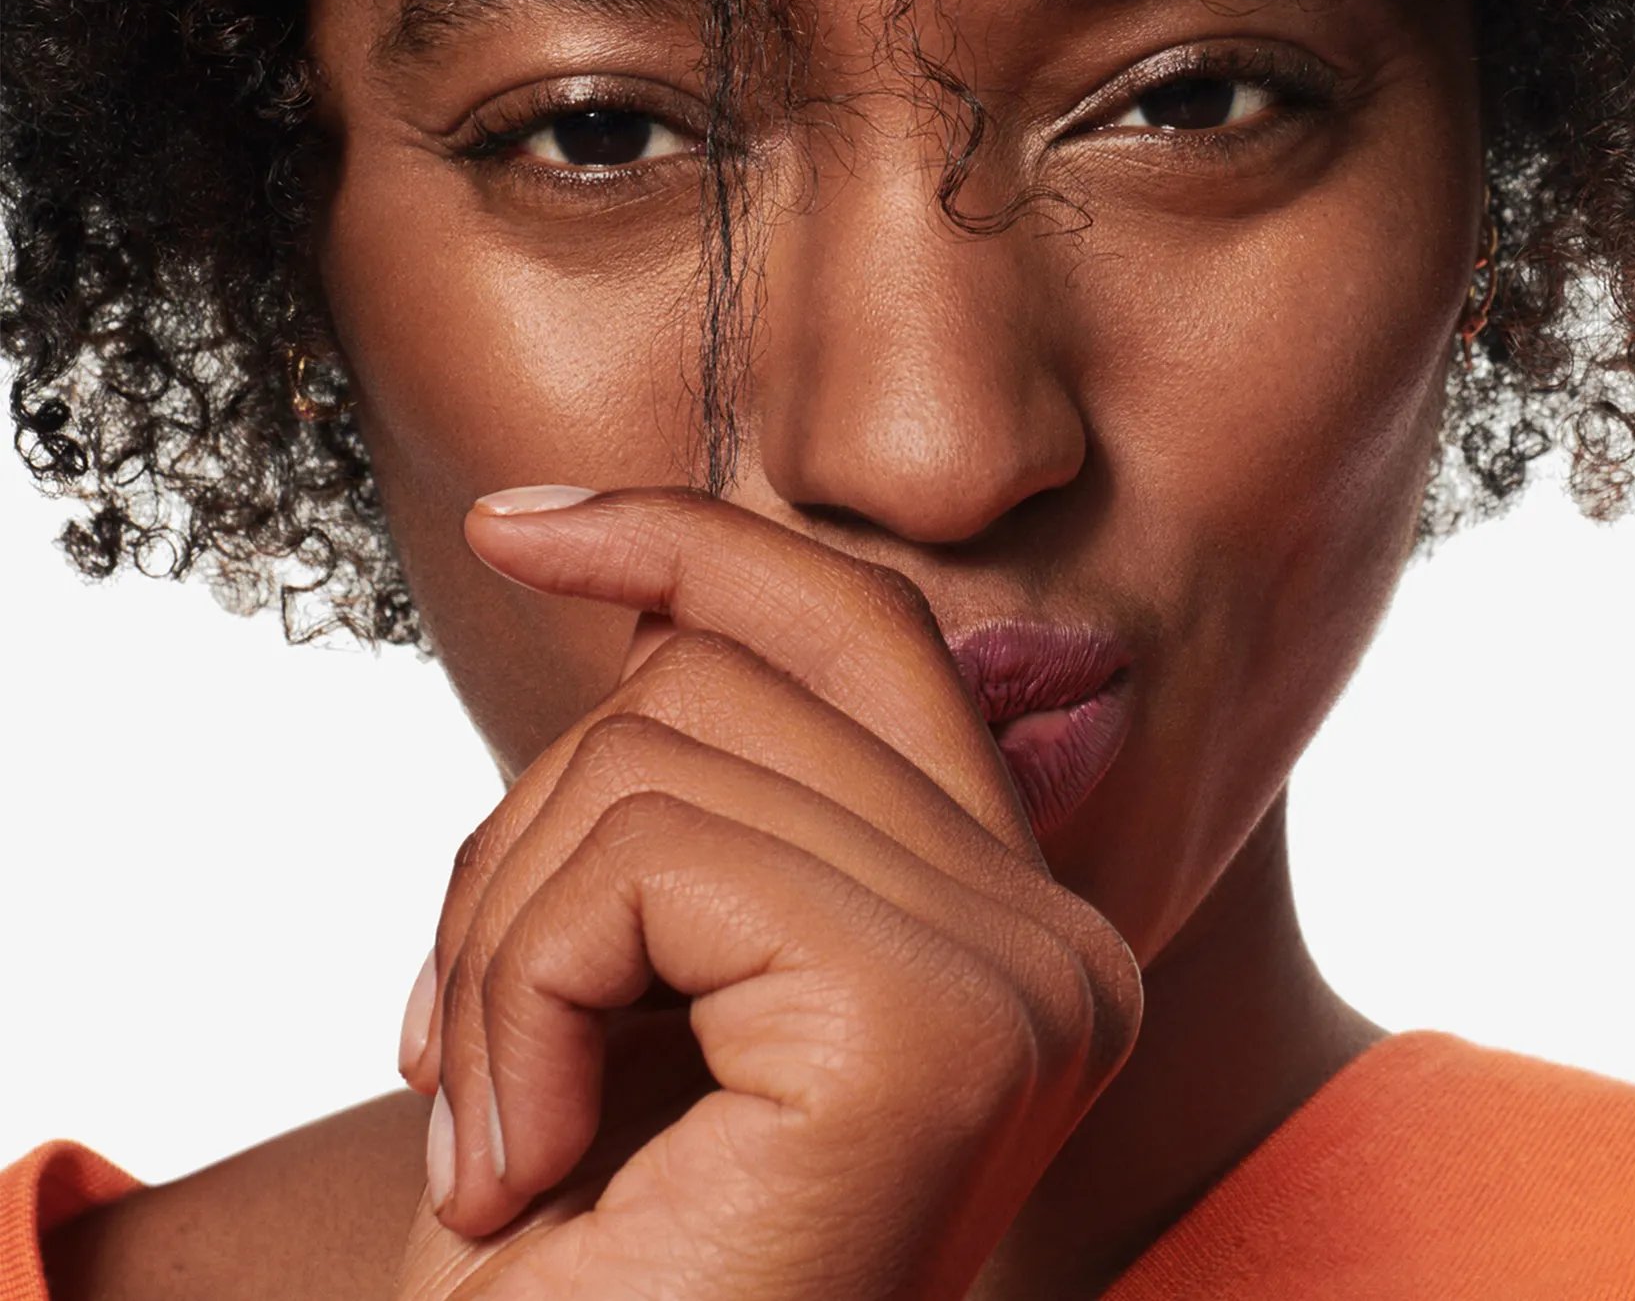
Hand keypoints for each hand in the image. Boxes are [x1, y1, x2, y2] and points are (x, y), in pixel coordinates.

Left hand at [390, 488, 1143, 1300]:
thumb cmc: (597, 1281)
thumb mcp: (644, 984)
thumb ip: (702, 791)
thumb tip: (643, 579)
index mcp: (1014, 917)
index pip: (862, 627)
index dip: (694, 541)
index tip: (524, 520)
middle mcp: (1062, 933)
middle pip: (738, 670)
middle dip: (526, 837)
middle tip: (463, 1059)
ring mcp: (1025, 977)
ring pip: (664, 748)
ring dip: (498, 944)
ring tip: (501, 1141)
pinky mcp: (941, 1027)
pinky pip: (651, 853)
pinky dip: (514, 996)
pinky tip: (522, 1177)